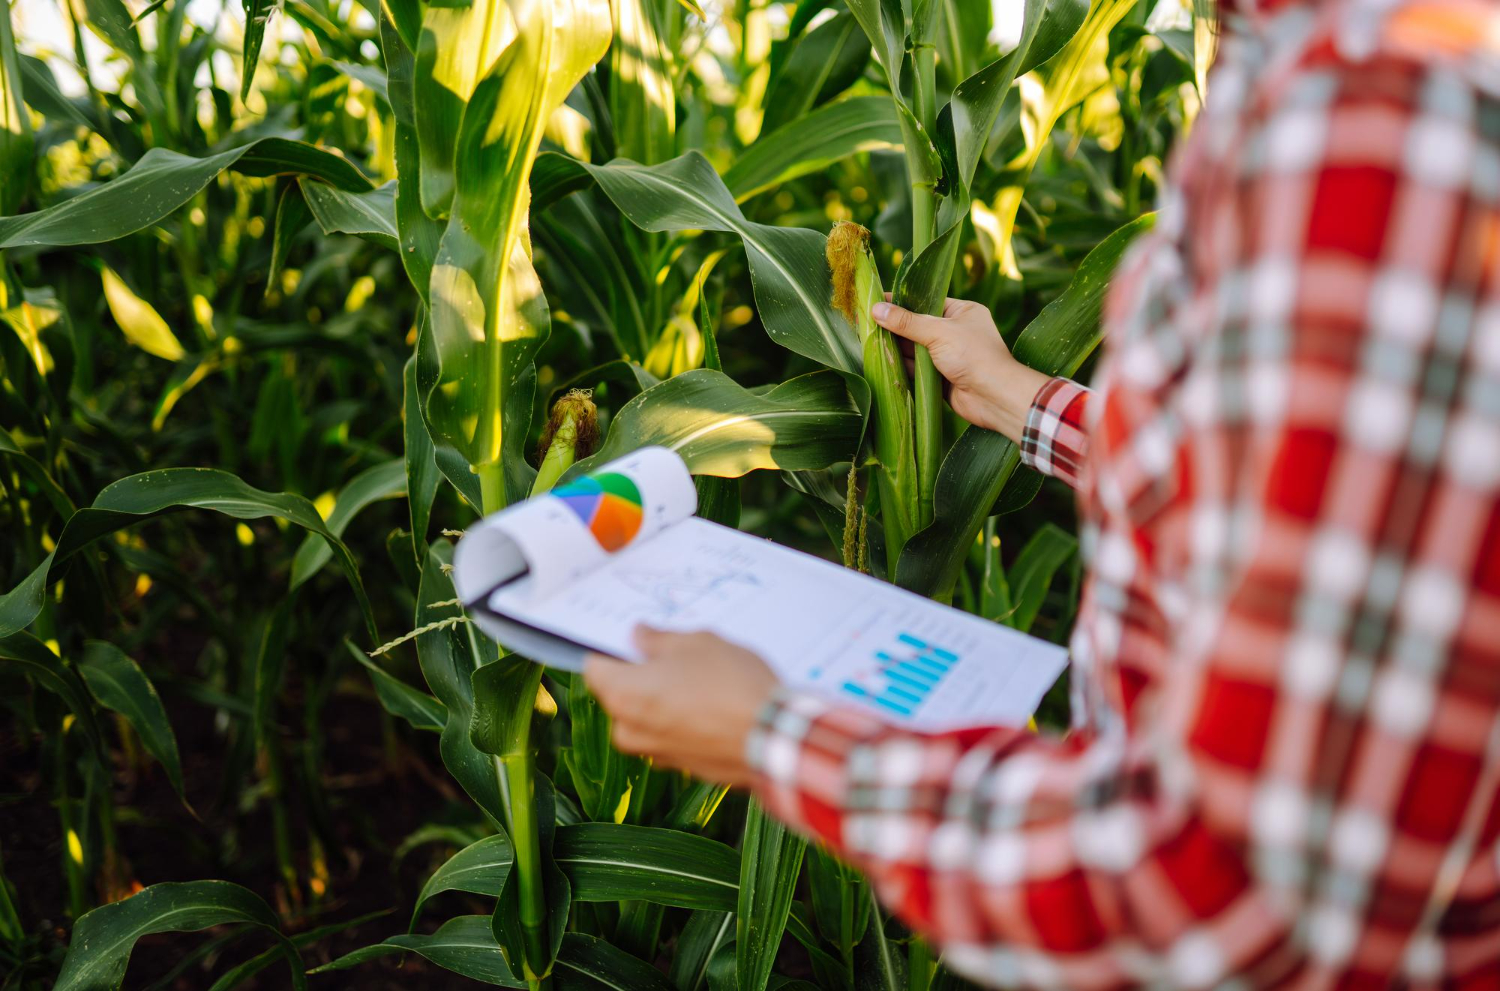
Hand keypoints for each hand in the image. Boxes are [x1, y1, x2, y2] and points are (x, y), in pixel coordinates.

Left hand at [583, 627, 778, 786]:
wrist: (772, 737)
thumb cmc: (731, 684)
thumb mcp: (696, 642)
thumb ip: (659, 639)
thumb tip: (639, 636)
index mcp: (622, 695)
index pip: (594, 668)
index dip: (610, 650)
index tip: (631, 640)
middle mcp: (629, 731)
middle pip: (620, 694)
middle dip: (641, 675)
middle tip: (675, 656)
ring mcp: (655, 754)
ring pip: (646, 717)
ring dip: (662, 700)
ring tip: (701, 681)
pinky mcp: (681, 767)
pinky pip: (671, 736)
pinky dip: (682, 722)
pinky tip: (713, 706)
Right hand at [872, 296, 1049, 442]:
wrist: (994, 397)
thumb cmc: (973, 356)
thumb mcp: (938, 332)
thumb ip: (907, 322)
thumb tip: (877, 309)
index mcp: (962, 312)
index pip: (927, 301)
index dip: (902, 302)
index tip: (876, 300)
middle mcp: (956, 332)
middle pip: (918, 326)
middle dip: (895, 327)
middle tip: (866, 323)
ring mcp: (949, 356)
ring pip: (916, 350)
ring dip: (896, 348)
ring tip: (869, 342)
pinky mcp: (942, 378)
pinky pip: (917, 369)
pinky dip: (902, 367)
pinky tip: (882, 362)